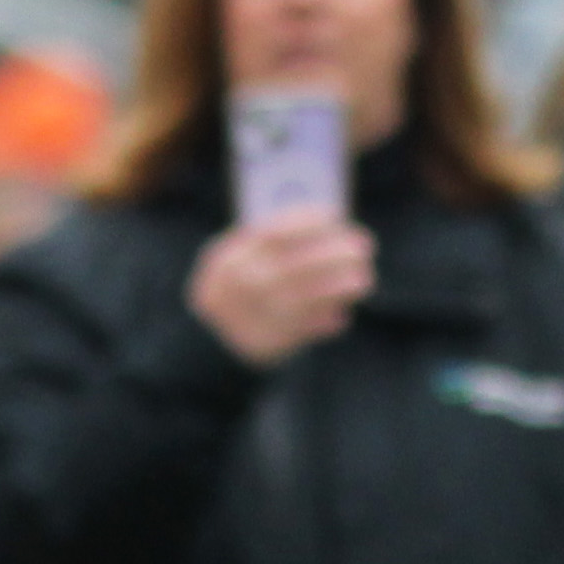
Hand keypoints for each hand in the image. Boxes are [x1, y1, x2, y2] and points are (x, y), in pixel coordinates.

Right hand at [188, 215, 376, 367]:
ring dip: (341, 286)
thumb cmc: (234, 292)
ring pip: (306, 298)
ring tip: (364, 278)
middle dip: (337, 253)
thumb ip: (271, 245)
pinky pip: (304, 330)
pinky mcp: (264, 345)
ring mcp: (251, 316)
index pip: (274, 233)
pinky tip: (343, 314)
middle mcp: (240, 285)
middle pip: (297, 265)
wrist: (198, 347)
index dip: (309, 221)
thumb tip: (330, 225)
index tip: (337, 216)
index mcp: (229, 259)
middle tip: (365, 246)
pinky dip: (326, 321)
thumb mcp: (236, 262)